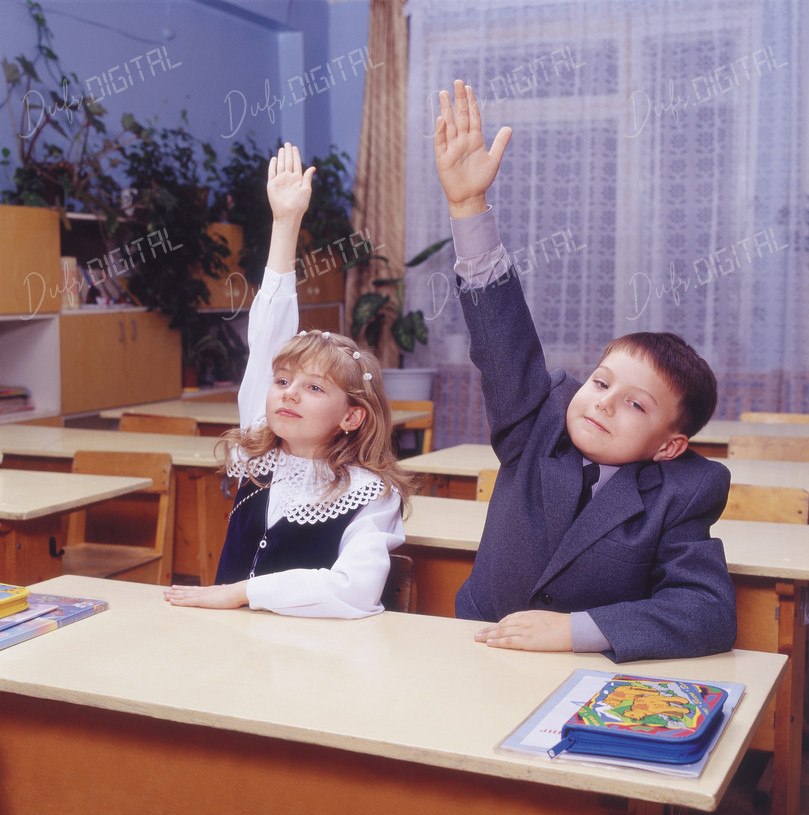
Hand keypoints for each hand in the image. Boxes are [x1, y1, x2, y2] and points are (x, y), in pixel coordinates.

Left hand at [164, 582, 248, 608]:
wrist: (237, 592)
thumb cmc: (235, 594)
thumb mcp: (228, 591)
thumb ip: (224, 590)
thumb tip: (225, 587)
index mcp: (209, 590)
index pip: (194, 589)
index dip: (184, 588)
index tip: (177, 587)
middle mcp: (203, 591)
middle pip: (186, 591)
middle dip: (176, 591)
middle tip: (166, 590)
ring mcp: (201, 596)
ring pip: (184, 596)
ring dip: (173, 596)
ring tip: (165, 595)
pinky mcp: (201, 601)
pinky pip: (186, 602)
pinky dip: (177, 602)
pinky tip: (171, 601)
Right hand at [266, 142, 315, 222]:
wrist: (288, 214)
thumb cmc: (299, 205)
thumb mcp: (306, 190)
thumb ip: (307, 178)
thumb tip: (313, 167)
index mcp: (297, 179)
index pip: (296, 164)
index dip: (295, 155)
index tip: (294, 147)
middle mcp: (288, 179)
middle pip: (288, 162)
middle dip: (288, 153)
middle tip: (287, 144)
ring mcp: (280, 181)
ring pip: (280, 165)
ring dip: (281, 157)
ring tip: (282, 149)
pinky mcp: (272, 184)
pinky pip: (272, 172)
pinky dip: (273, 165)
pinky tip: (274, 159)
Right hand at [434, 79, 511, 218]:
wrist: (470, 197)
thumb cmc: (481, 180)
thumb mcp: (493, 160)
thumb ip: (500, 143)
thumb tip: (509, 128)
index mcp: (474, 139)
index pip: (472, 116)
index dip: (471, 102)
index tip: (469, 88)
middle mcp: (462, 140)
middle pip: (460, 116)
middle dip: (459, 99)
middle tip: (458, 82)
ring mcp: (452, 148)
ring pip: (449, 125)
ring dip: (446, 109)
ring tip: (444, 94)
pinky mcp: (443, 159)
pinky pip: (441, 143)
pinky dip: (441, 132)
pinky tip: (442, 119)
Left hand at [474, 610, 571, 650]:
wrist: (572, 628)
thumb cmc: (561, 624)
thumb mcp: (544, 618)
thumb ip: (533, 621)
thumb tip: (529, 626)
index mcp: (528, 615)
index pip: (508, 620)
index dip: (497, 625)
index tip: (489, 629)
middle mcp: (524, 621)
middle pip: (501, 626)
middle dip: (488, 631)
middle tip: (477, 635)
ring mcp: (525, 630)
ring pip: (502, 633)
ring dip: (489, 636)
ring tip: (478, 639)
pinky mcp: (528, 641)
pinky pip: (510, 641)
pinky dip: (498, 642)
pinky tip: (490, 643)